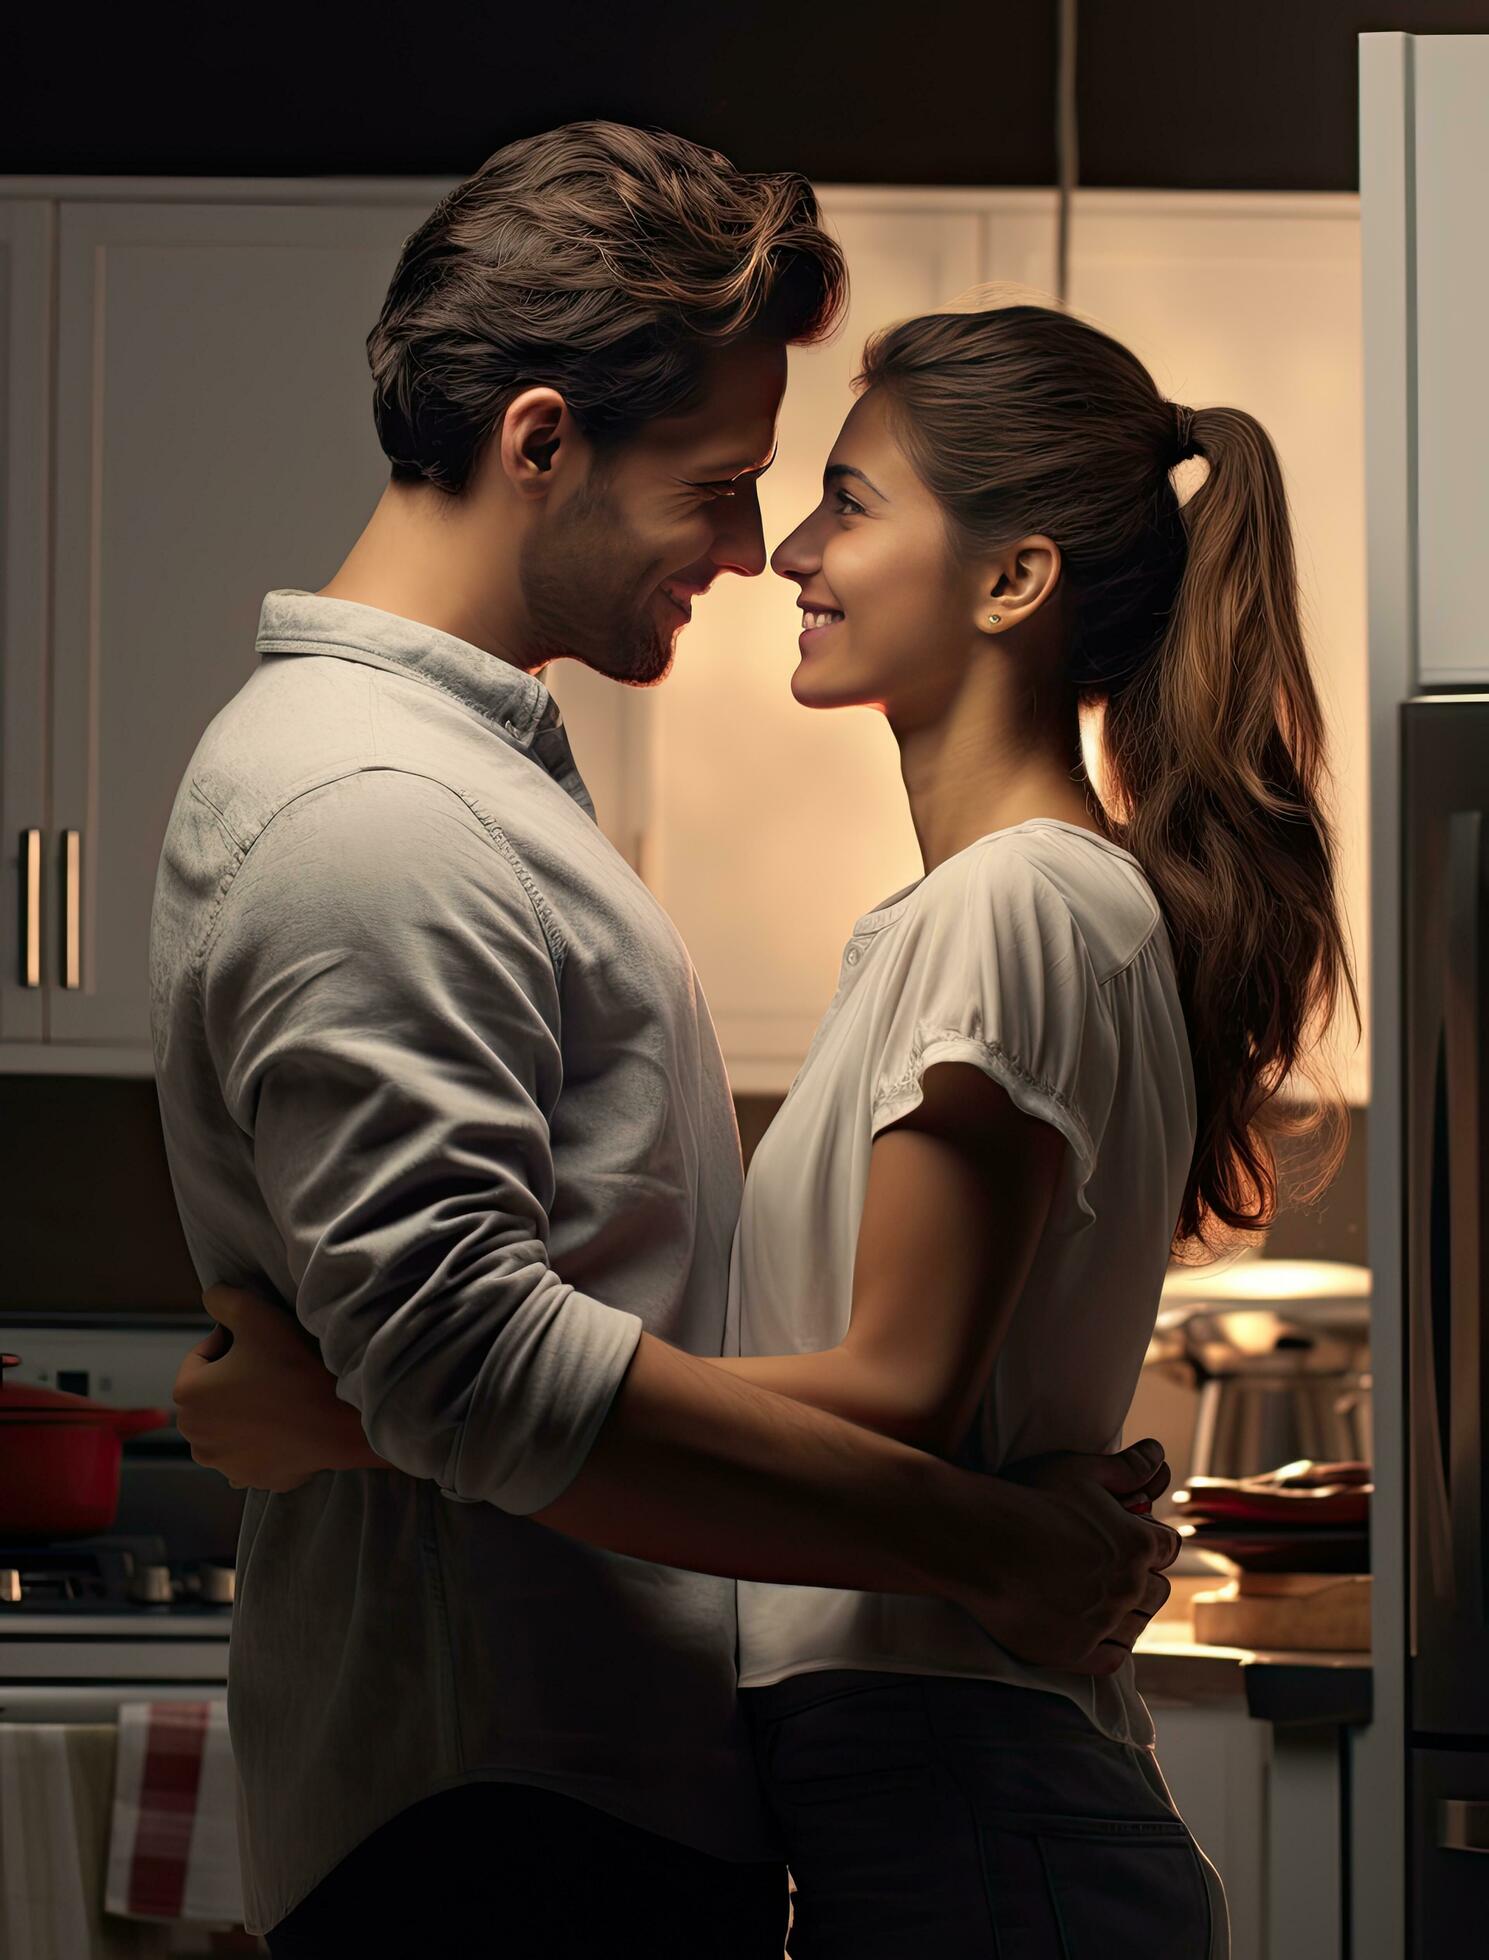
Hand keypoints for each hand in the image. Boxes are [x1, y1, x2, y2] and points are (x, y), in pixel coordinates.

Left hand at [173, 1285, 371, 1491]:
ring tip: (280, 1395)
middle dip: (234, 1378)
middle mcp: (195, 1436)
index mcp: (188, 1396)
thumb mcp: (257, 1315)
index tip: (262, 1343)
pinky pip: (249, 1450)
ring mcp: (222, 1463)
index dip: (232, 1342)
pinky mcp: (249, 1479)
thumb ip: (224, 1299)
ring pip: (228, 1423)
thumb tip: (211, 1297)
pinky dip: (261, 1438)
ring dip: (244, 1409)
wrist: (339, 1422)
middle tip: (272, 1367)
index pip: (202, 1355)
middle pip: (212, 1392)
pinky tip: (285, 1424)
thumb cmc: (295, 1368)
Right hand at [952, 1438, 1181, 1674]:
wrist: (979, 1541)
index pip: (1168, 1548)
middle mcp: (1128, 1587)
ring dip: (1127, 1613)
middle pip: (1156, 1591)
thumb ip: (1126, 1466)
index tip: (1129, 1537)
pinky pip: (1112, 1658)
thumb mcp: (1079, 1470)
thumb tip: (1157, 1453)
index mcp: (1137, 1543)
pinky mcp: (1076, 1651)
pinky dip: (1109, 1646)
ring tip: (1098, 1598)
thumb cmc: (1028, 1498)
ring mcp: (1103, 1623)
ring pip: (1137, 1626)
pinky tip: (1091, 1629)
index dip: (1150, 1540)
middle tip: (1109, 1567)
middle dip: (1141, 1578)